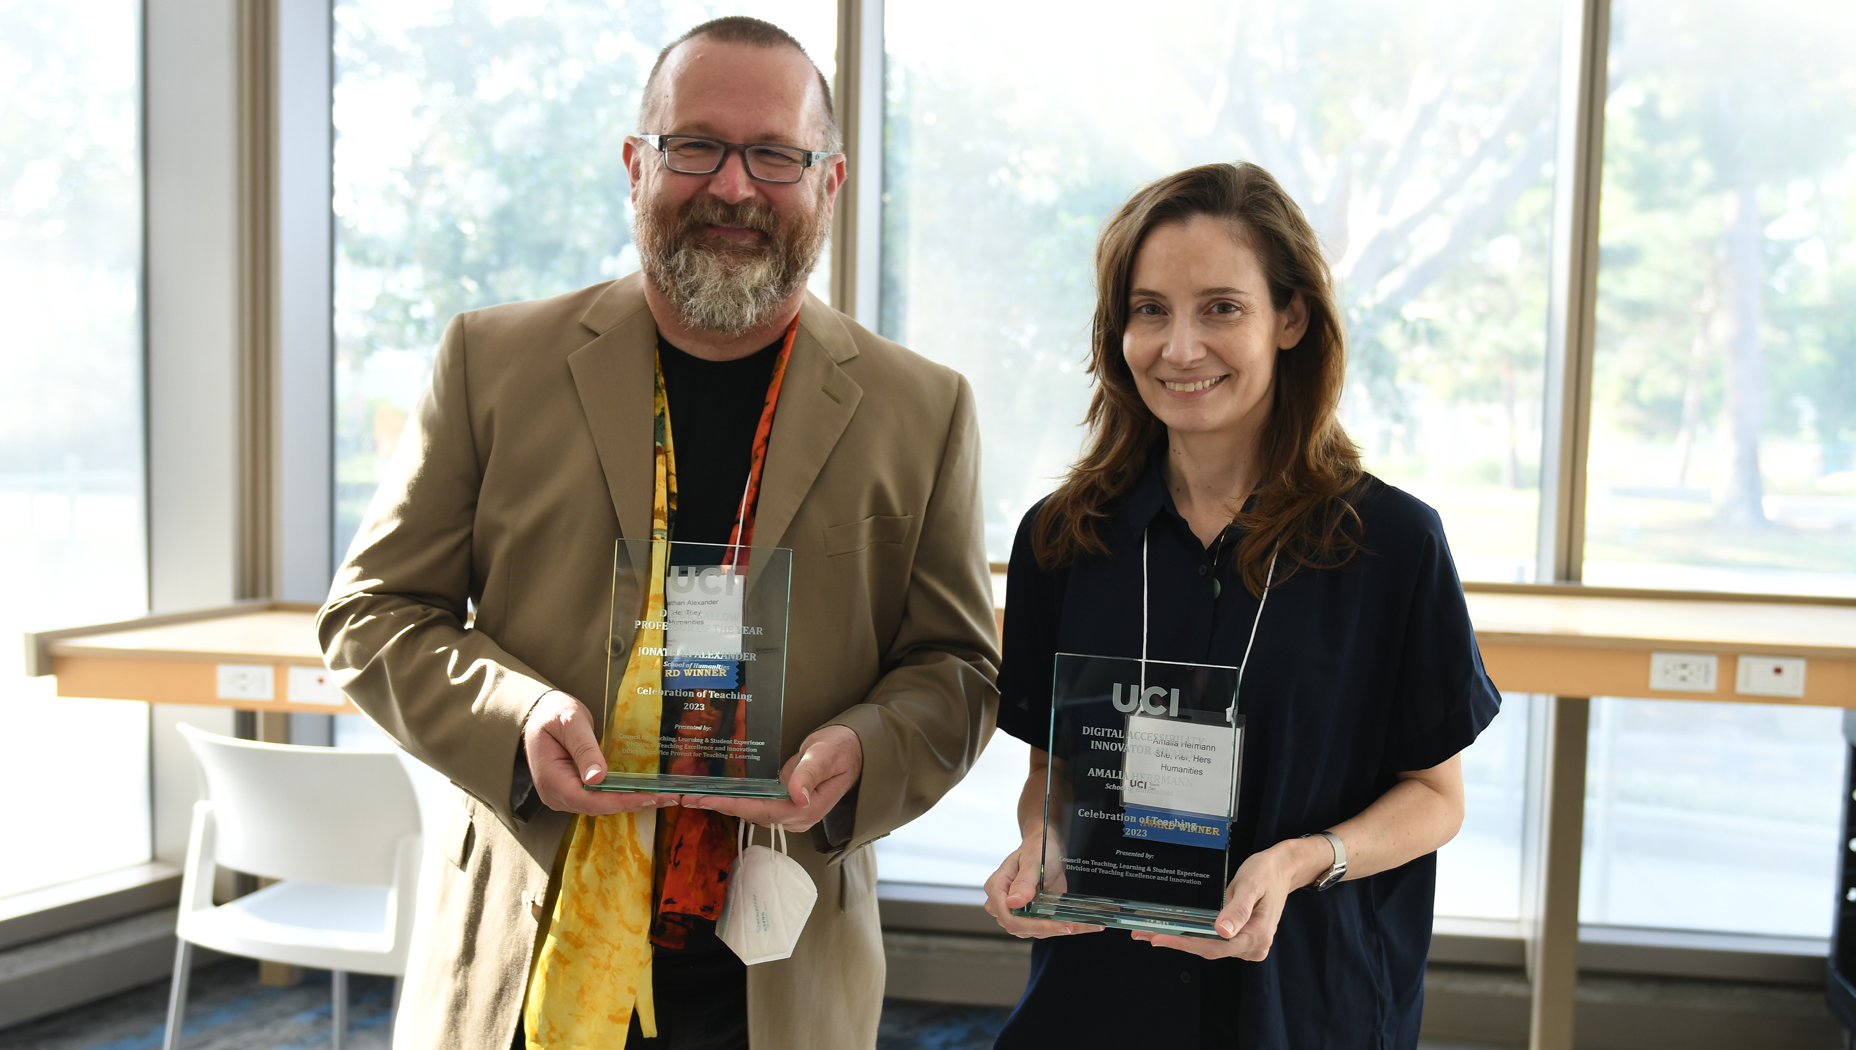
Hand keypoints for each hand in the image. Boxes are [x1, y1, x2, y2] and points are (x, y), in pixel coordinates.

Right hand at [523, 690, 676, 815]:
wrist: (539, 714)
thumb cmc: (554, 714)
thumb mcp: (570, 723)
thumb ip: (584, 749)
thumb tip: (598, 778)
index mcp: (551, 779)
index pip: (588, 800)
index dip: (620, 801)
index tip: (649, 796)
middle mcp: (555, 794)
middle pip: (596, 807)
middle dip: (632, 803)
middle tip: (666, 798)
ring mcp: (562, 795)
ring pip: (599, 806)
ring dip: (629, 802)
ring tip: (661, 797)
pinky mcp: (572, 791)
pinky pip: (597, 799)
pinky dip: (619, 796)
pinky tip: (642, 792)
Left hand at [679, 724, 861, 832]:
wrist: (853, 752)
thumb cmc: (841, 748)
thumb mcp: (826, 754)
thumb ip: (810, 772)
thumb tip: (796, 795)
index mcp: (806, 809)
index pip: (762, 810)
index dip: (730, 806)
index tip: (702, 800)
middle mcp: (796, 817)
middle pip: (751, 814)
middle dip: (718, 807)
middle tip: (684, 798)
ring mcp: (790, 814)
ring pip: (750, 812)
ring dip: (722, 805)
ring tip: (692, 797)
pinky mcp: (785, 806)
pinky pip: (756, 806)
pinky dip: (734, 800)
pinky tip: (716, 793)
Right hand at [983, 823, 1102, 938]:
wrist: (1047, 849)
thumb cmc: (1037, 849)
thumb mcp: (1032, 862)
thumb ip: (1023, 882)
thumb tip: (1013, 903)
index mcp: (997, 888)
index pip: (1009, 917)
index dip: (1034, 924)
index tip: (1059, 925)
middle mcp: (1003, 903)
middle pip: (1022, 928)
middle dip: (1050, 929)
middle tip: (1075, 926)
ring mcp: (1017, 911)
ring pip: (1035, 931)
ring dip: (1060, 929)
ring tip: (1085, 925)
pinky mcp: (1031, 915)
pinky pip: (1045, 927)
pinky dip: (1063, 926)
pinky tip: (1081, 925)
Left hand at [1131, 836, 1327, 959]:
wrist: (1281, 870)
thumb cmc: (1266, 874)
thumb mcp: (1251, 885)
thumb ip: (1238, 909)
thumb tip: (1222, 931)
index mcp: (1257, 936)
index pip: (1215, 946)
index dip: (1185, 943)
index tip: (1160, 939)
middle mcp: (1253, 947)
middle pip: (1209, 949)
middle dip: (1177, 942)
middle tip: (1145, 935)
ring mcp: (1248, 946)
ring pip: (1210, 948)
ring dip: (1183, 941)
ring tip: (1152, 934)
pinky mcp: (1241, 940)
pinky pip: (1215, 942)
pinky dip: (1194, 937)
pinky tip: (1176, 932)